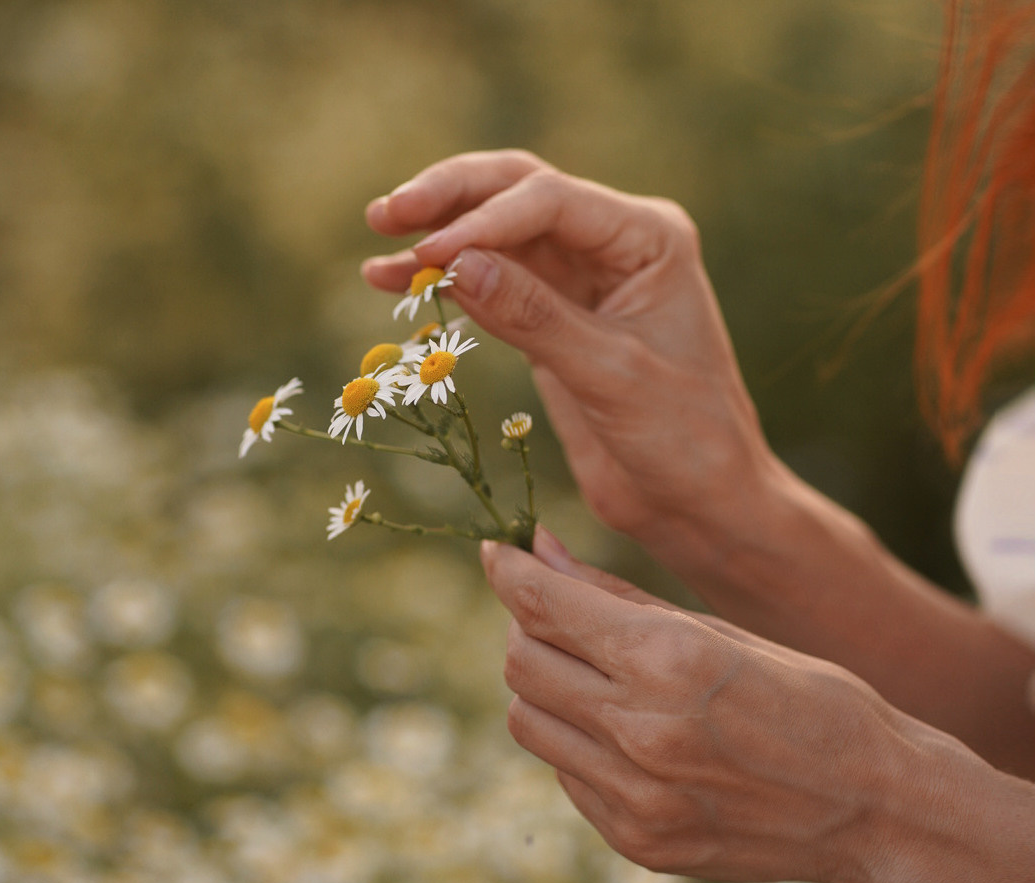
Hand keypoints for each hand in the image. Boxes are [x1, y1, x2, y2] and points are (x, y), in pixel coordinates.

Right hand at [363, 150, 775, 558]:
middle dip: (450, 199)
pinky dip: (447, 284)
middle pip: (519, 191)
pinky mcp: (554, 316)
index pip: (551, 201)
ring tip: (377, 238)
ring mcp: (581, 277)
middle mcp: (615, 242)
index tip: (427, 255)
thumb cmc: (682, 437)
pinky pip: (492, 284)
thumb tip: (453, 263)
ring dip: (438, 234)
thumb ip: (533, 316)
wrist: (698, 498)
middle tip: (387, 214)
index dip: (482, 220)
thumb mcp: (609, 375)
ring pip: (497, 234)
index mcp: (648, 236)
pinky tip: (392, 282)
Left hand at [479, 525, 891, 882]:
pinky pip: (565, 774)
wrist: (870, 806)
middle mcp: (642, 730)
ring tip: (595, 678)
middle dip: (526, 627)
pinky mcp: (635, 840)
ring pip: (527, 721)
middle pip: (520, 663)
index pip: (544, 605)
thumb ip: (614, 593)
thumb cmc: (804, 696)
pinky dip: (578, 742)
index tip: (498, 552)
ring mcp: (635, 796)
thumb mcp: (716, 629)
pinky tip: (627, 734)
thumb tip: (538, 549)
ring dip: (545, 688)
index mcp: (669, 660)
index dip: (509, 570)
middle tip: (558, 617)